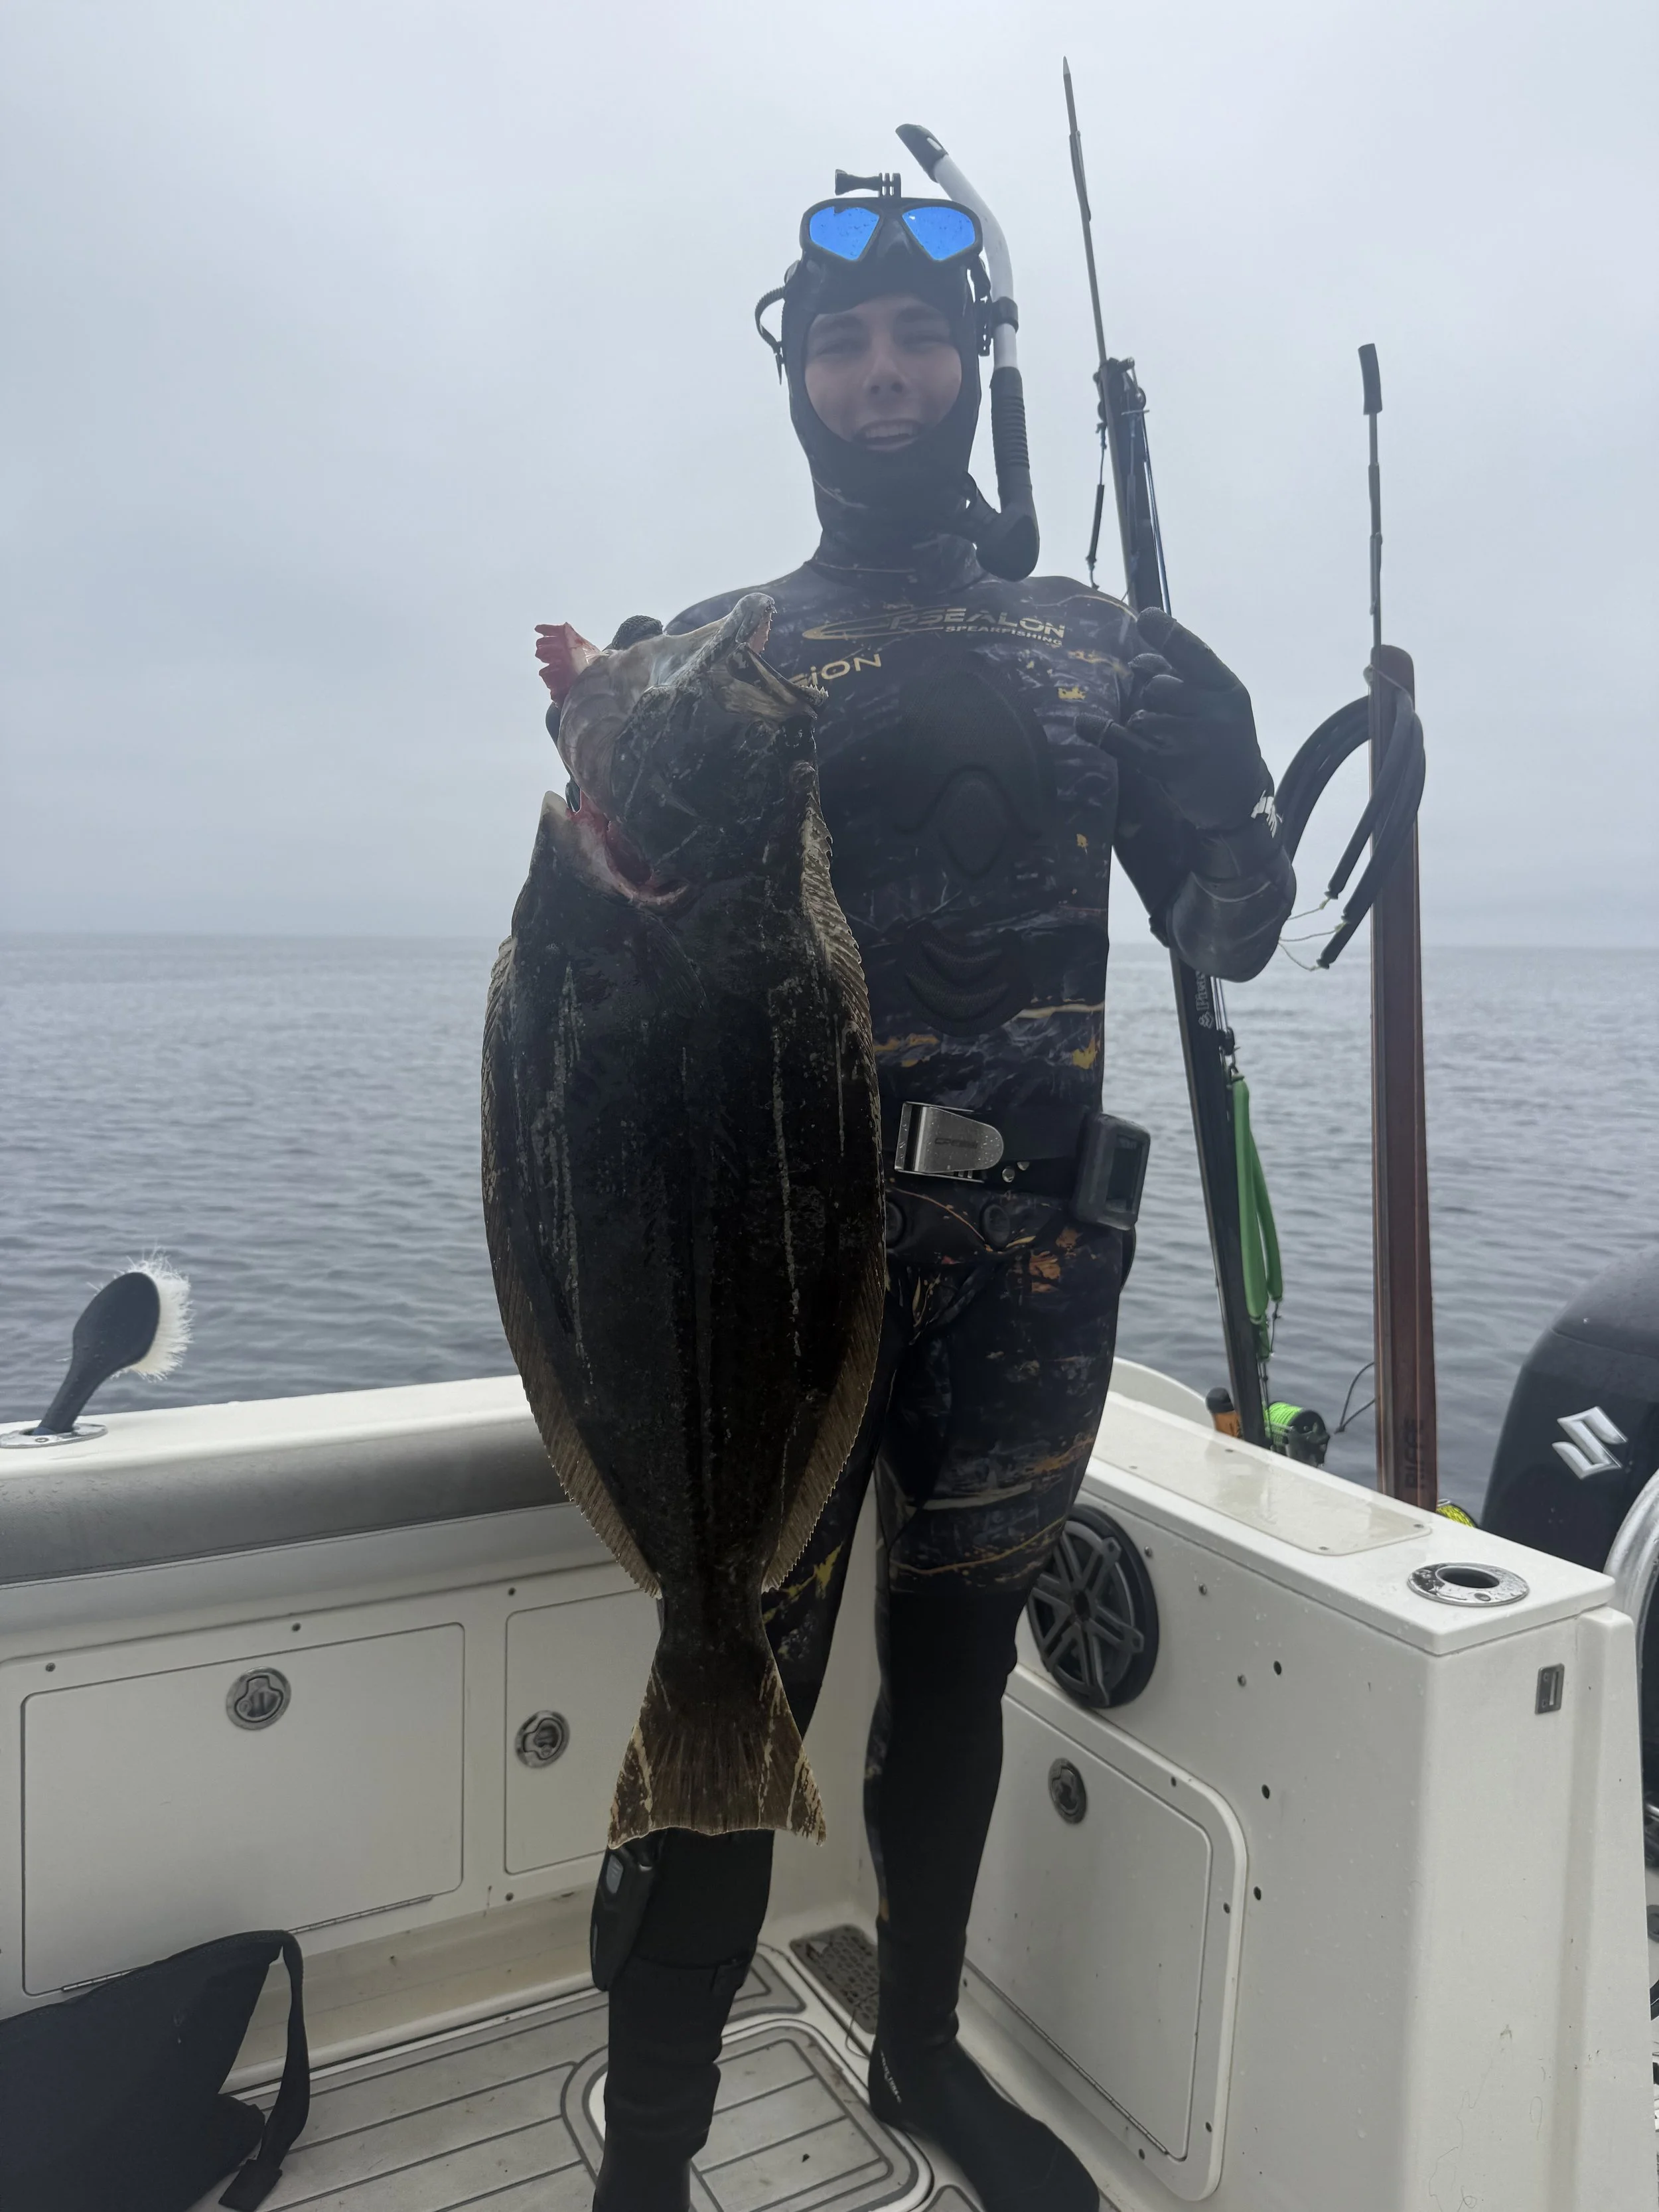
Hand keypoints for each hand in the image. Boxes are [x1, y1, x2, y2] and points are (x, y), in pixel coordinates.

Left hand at [1089, 609, 1273, 833]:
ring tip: (1164, 736)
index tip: (1145, 617)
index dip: (1168, 634)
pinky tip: (1082, 722)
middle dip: (1153, 694)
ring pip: (1144, 715)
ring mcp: (1196, 741)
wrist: (1239, 798)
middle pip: (1161, 686)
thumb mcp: (1214, 704)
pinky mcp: (1174, 768)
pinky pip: (1129, 744)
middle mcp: (1217, 712)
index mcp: (1229, 689)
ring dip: (1143, 722)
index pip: (1195, 654)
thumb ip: (1183, 678)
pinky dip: (1104, 733)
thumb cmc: (1221, 741)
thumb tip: (1139, 661)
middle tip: (1166, 710)